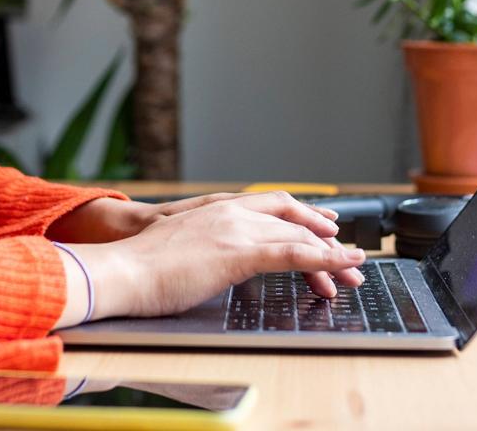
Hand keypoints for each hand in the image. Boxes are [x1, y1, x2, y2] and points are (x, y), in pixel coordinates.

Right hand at [65, 192, 367, 320]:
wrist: (121, 271)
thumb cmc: (140, 269)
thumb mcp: (180, 250)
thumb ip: (204, 250)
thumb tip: (212, 265)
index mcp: (216, 209)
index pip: (272, 206)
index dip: (303, 216)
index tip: (325, 226)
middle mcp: (231, 212)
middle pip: (292, 219)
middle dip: (324, 237)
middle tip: (348, 255)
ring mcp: (236, 230)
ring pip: (298, 235)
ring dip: (332, 254)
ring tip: (355, 269)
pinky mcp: (240, 252)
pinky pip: (294, 254)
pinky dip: (326, 259)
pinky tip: (343, 265)